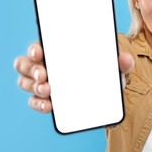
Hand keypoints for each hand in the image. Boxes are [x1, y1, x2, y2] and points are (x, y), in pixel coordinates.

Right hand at [14, 43, 133, 112]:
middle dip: (31, 69)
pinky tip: (48, 106)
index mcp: (57, 50)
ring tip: (47, 91)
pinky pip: (35, 101)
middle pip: (25, 64)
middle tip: (43, 75)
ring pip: (25, 82)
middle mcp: (45, 65)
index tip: (39, 52)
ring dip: (32, 86)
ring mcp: (43, 83)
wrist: (104, 92)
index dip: (35, 48)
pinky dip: (38, 104)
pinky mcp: (46, 99)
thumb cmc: (102, 71)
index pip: (39, 45)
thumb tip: (126, 60)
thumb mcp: (113, 65)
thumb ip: (121, 62)